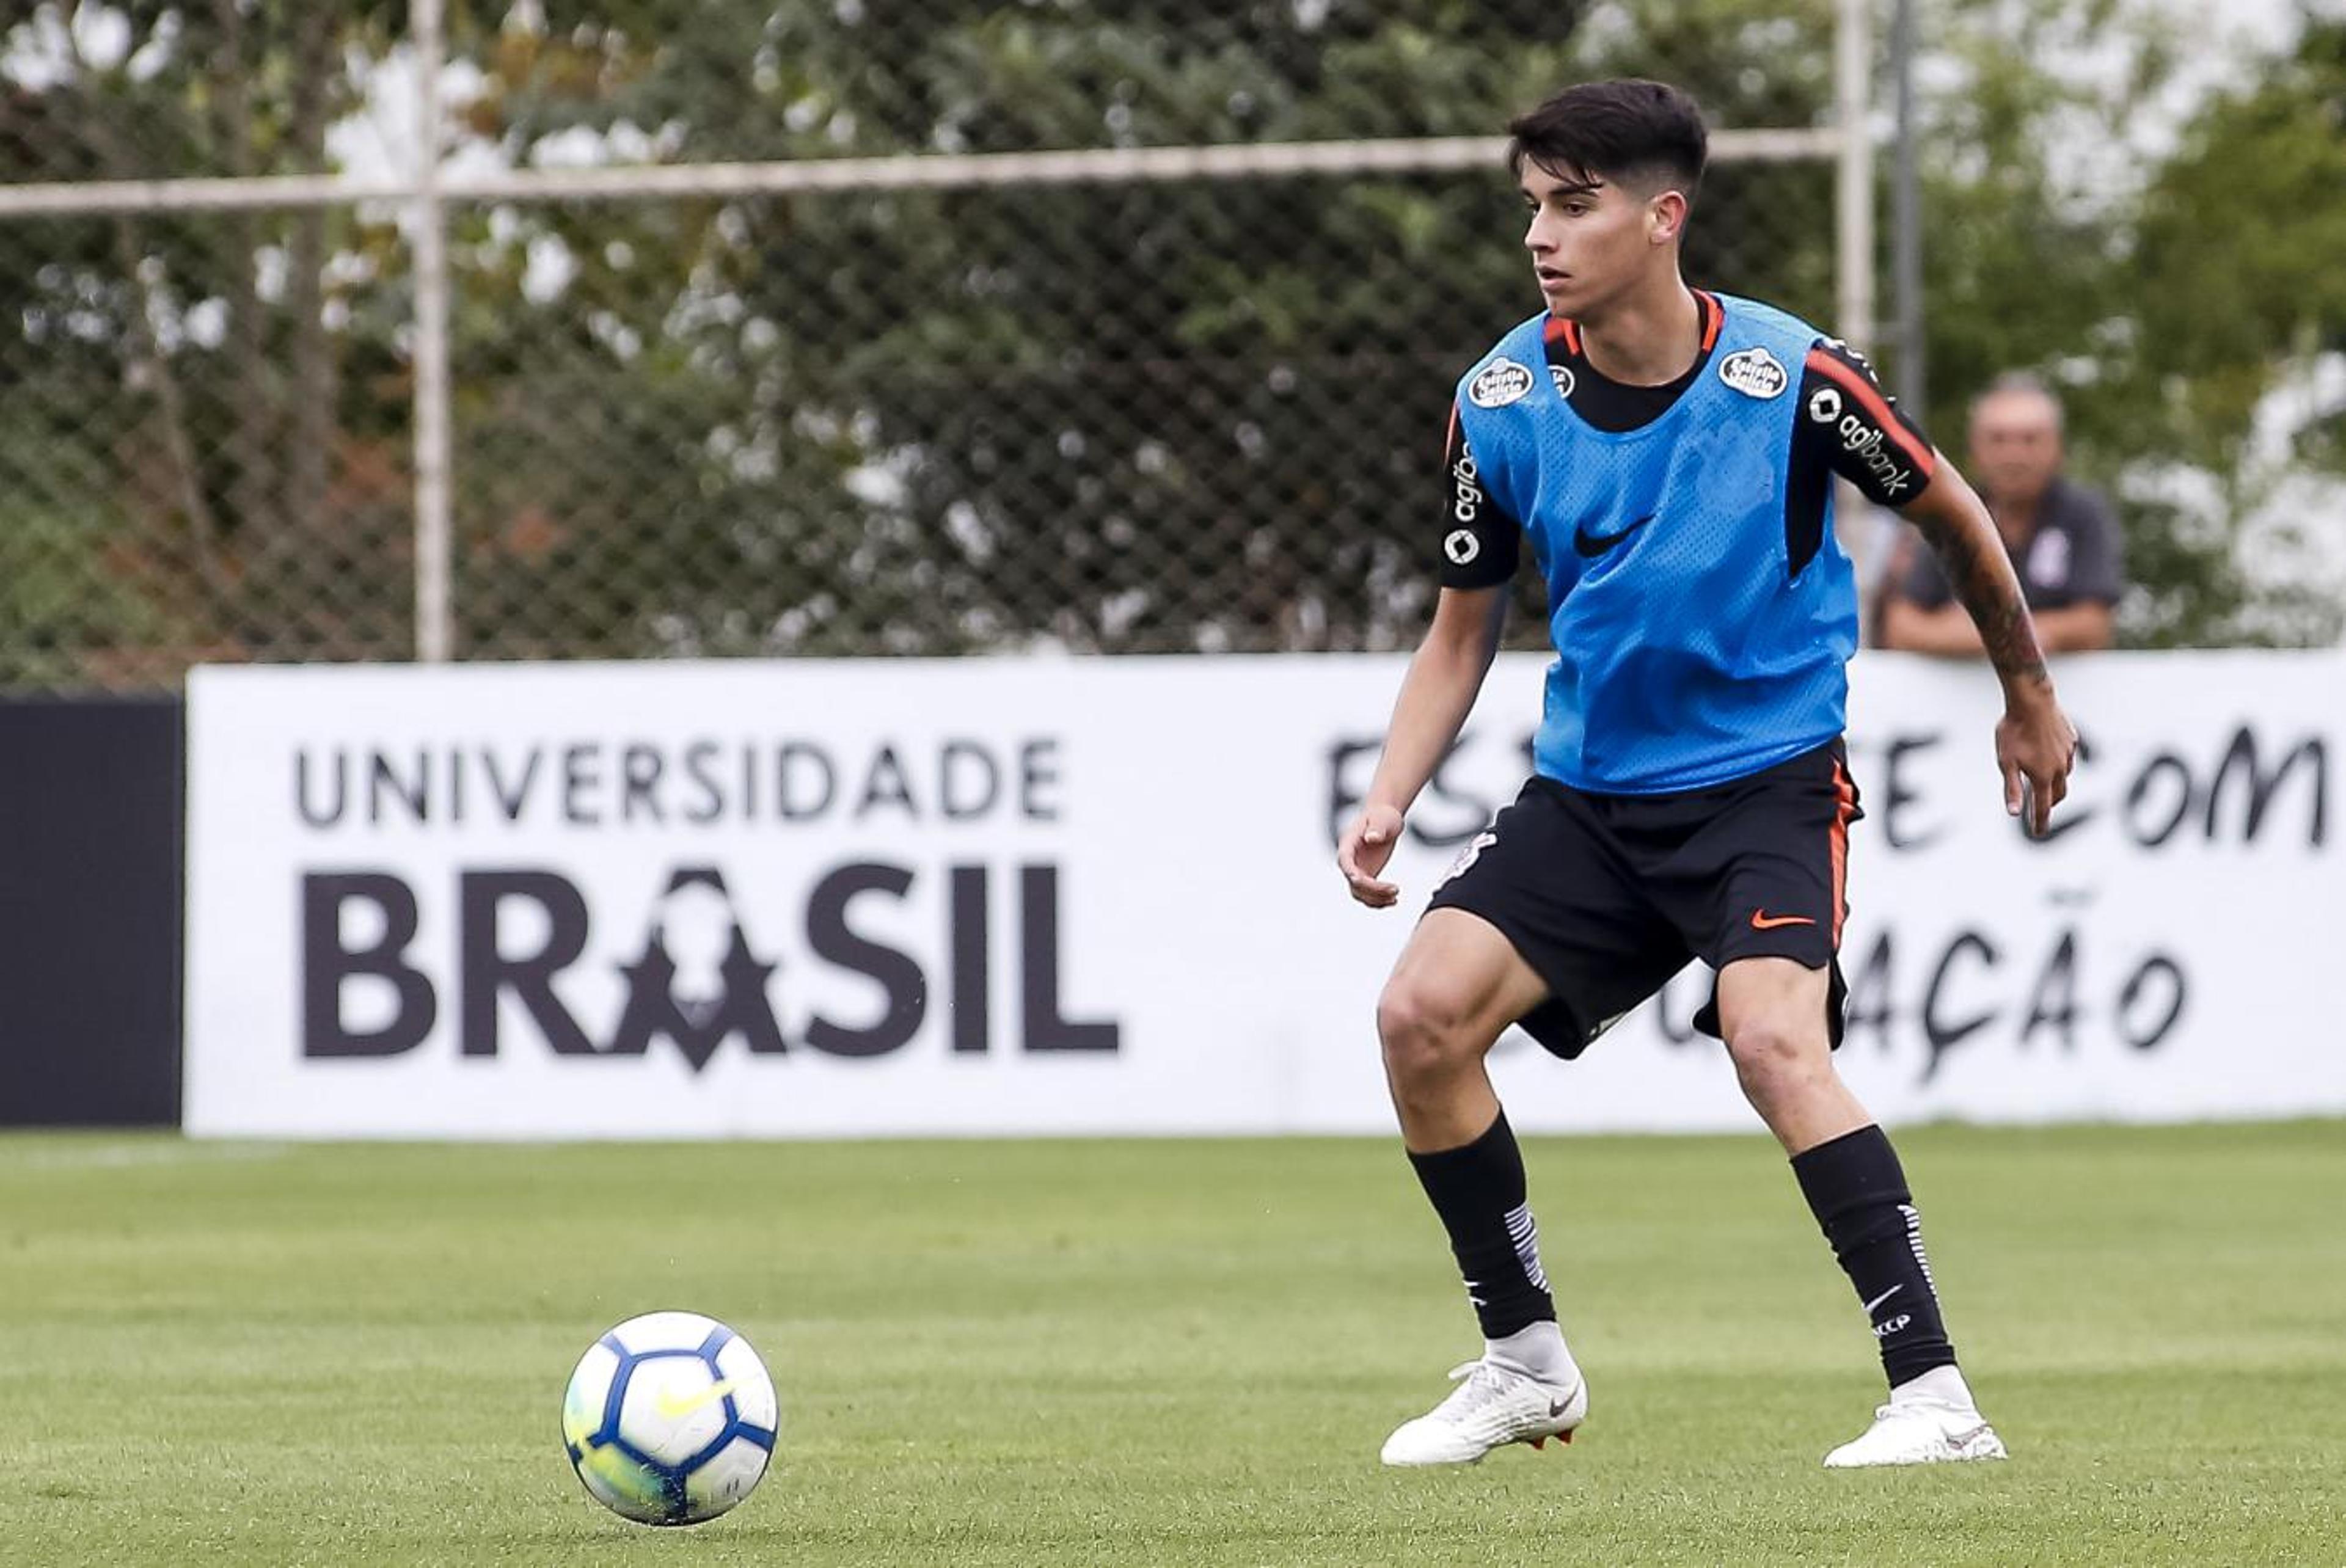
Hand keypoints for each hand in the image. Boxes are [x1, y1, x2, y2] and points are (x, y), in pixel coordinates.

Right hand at [1337, 803, 1404, 907]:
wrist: (1386, 820)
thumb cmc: (1383, 816)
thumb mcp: (1382, 819)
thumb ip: (1377, 828)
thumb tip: (1371, 838)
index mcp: (1348, 843)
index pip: (1344, 860)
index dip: (1349, 871)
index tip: (1359, 880)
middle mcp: (1350, 860)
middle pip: (1353, 881)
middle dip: (1372, 889)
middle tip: (1395, 890)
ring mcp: (1358, 869)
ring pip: (1359, 893)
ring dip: (1376, 899)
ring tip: (1395, 898)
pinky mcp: (1367, 876)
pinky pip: (1368, 894)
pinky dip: (1378, 900)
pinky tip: (1393, 900)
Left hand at [1996, 689, 2078, 836]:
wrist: (2032, 701)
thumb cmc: (2013, 732)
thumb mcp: (2006, 763)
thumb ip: (2013, 789)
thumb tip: (2015, 814)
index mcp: (2043, 776)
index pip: (2043, 807)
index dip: (2040, 822)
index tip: (2038, 833)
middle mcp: (2060, 767)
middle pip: (2058, 794)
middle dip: (2050, 804)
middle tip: (2041, 810)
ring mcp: (2068, 753)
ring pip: (2064, 774)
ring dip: (2055, 782)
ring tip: (2043, 783)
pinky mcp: (2071, 739)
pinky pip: (2066, 755)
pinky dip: (2058, 762)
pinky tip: (2050, 755)